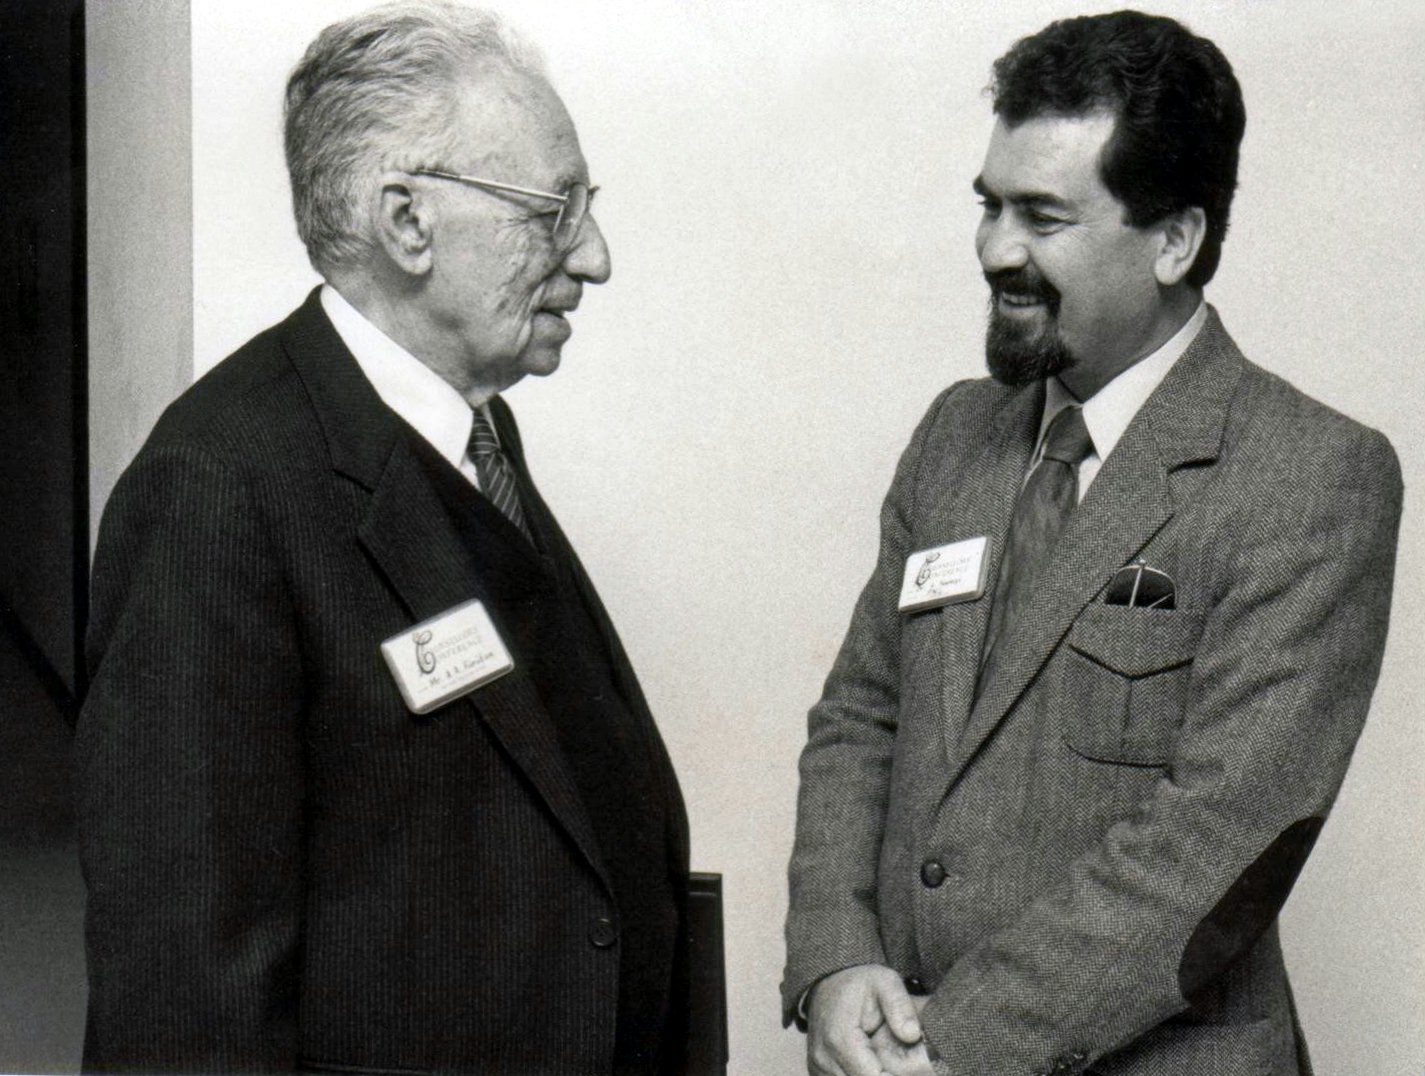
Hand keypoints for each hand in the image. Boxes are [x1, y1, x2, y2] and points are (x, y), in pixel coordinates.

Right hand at [806, 964, 923, 1075]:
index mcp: (839, 1037)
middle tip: (900, 1063)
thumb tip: (912, 1035)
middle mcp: (823, 1057)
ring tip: (886, 1062)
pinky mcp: (818, 1073)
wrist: (828, 983)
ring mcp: (818, 1067)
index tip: (912, 1070)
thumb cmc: (859, 984)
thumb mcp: (885, 982)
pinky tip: (873, 1065)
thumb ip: (899, 1005)